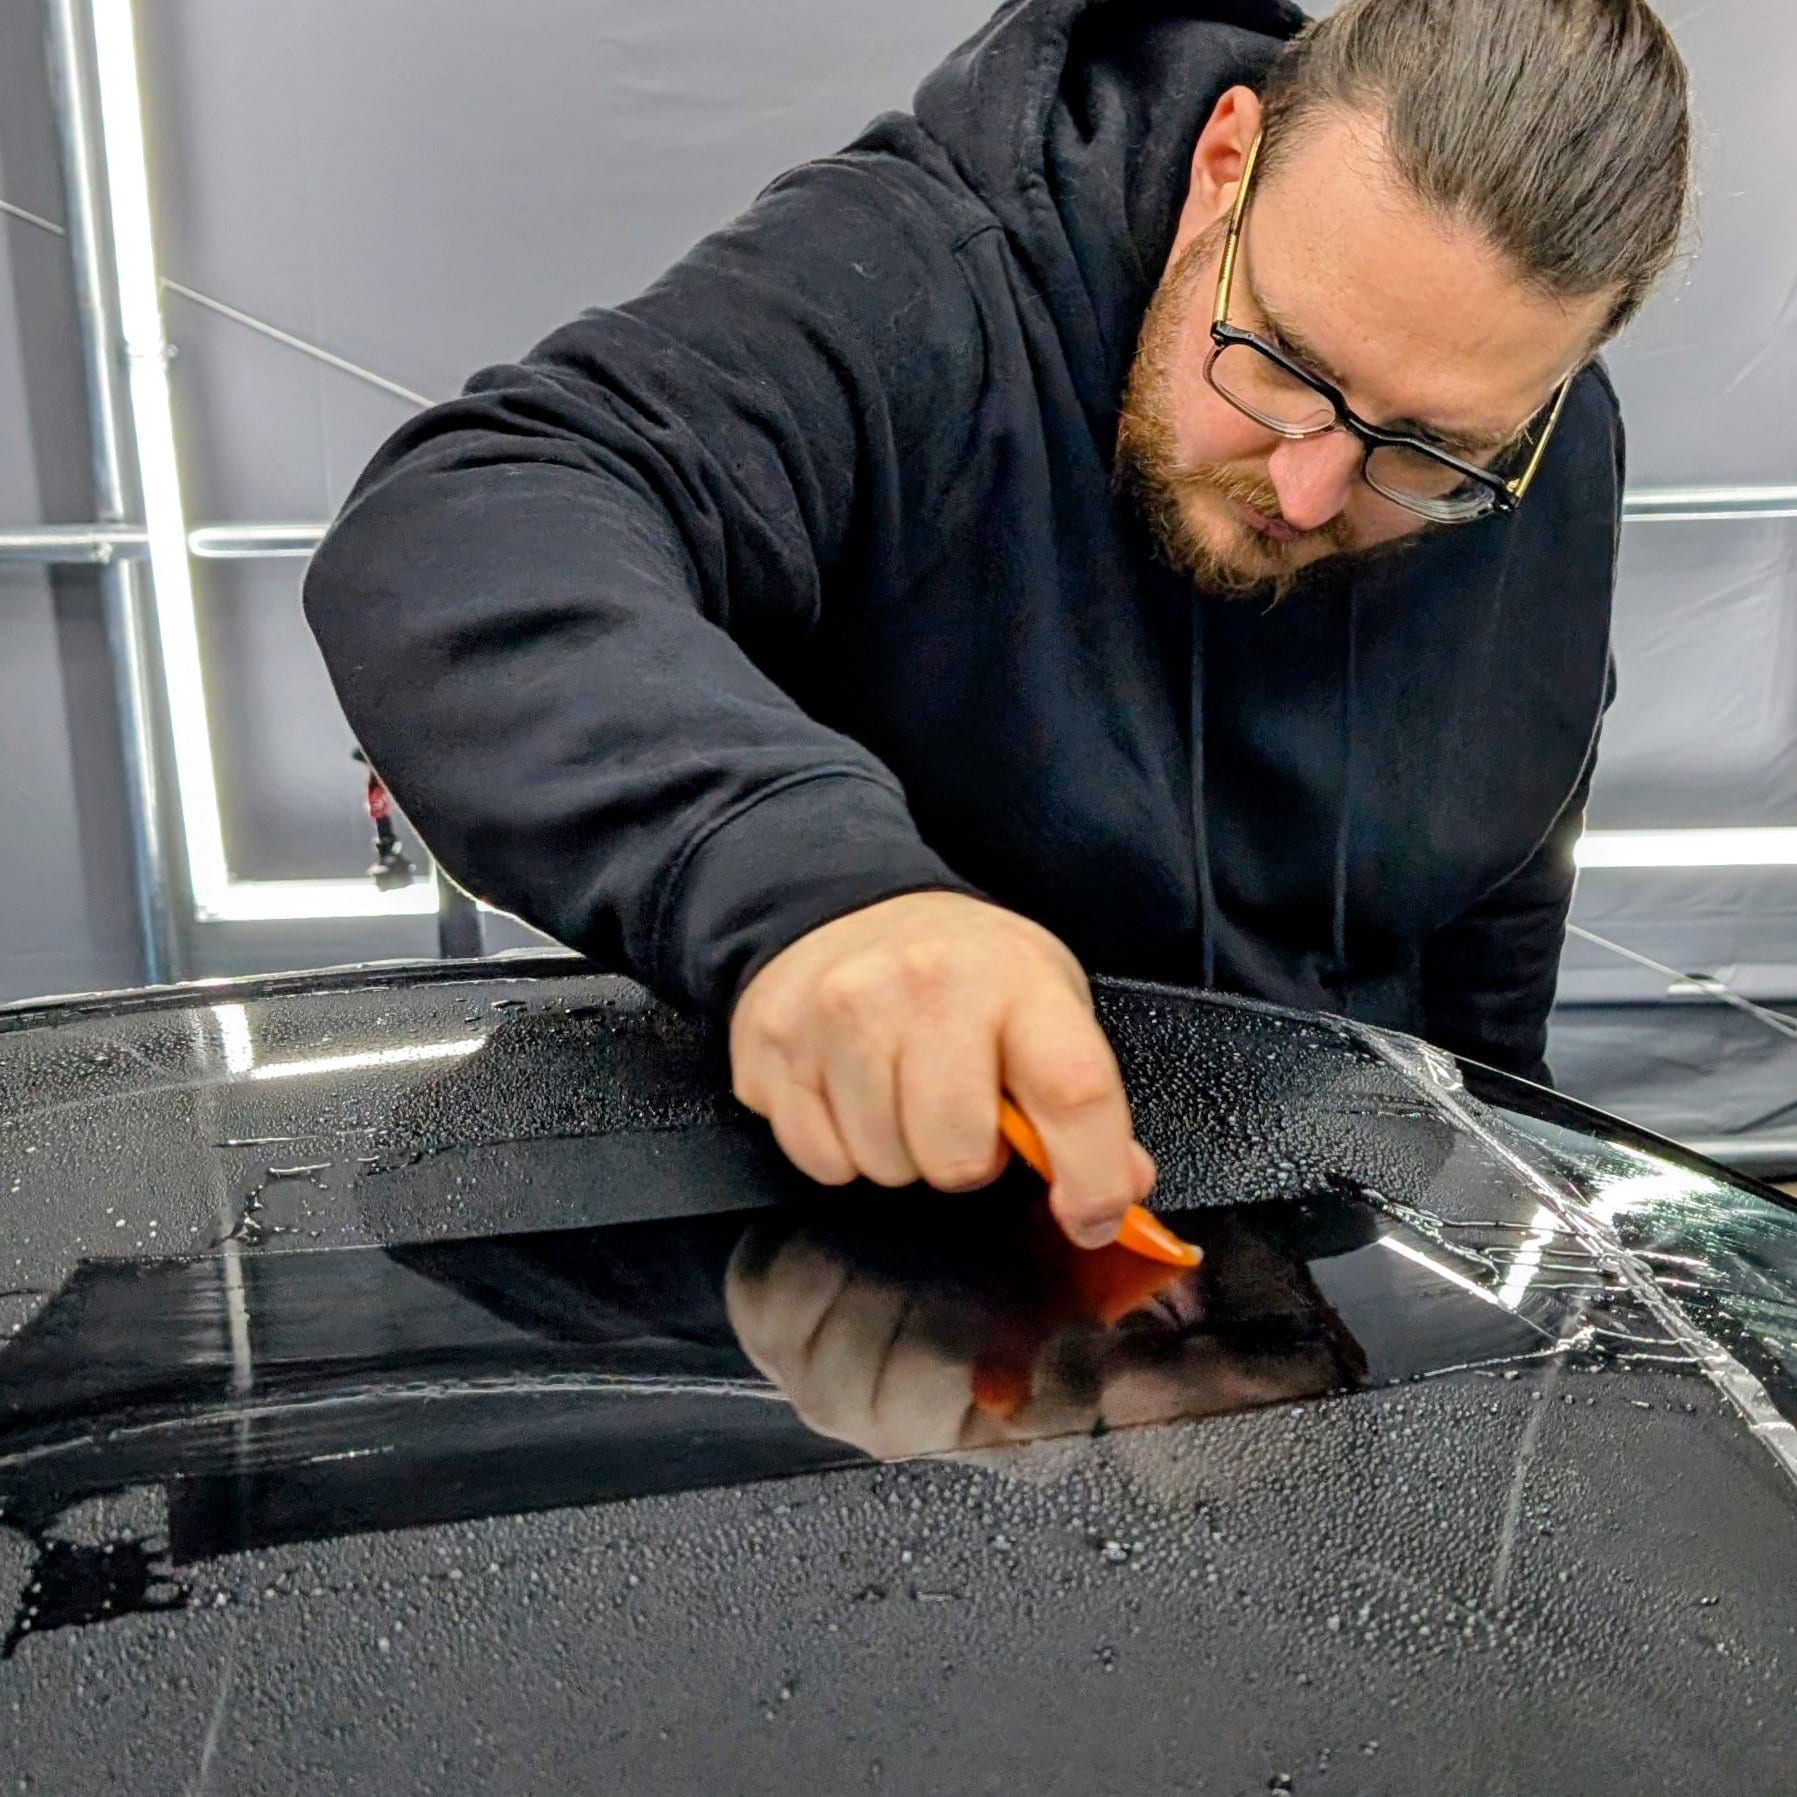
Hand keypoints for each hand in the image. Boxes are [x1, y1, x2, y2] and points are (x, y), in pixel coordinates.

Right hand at [729, 892, 1155, 1245]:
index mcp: (1015, 979)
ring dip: (901, 1154)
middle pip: (956, 1155)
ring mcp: (840, 1011)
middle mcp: (925, 985)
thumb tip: (1116, 1193)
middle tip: (962, 1117)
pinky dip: (840, 1149)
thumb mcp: (1043, 1003)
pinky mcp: (776, 1042)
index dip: (1090, 1177)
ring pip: (883, 1166)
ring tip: (903, 1096)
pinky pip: (819, 1160)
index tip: (1090, 1216)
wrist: (843, 904)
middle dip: (966, 1161)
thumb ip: (1082, 1098)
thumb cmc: (962, 970)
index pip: (1073, 1092)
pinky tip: (850, 1096)